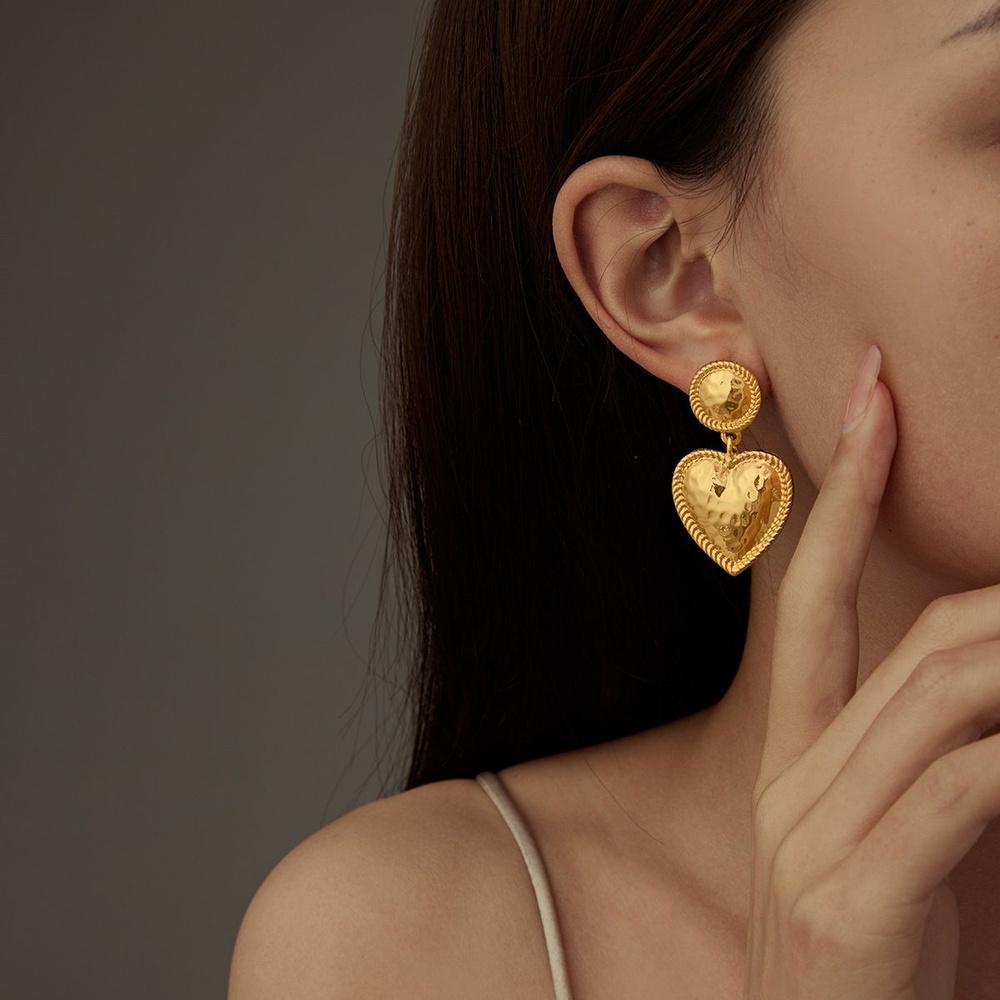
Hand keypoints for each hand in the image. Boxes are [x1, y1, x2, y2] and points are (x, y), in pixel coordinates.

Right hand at [744, 348, 999, 998]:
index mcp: (799, 759)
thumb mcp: (892, 848)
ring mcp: (815, 836)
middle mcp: (798, 780)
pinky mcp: (852, 896)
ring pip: (945, 697)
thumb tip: (987, 669)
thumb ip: (931, 761)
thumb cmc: (872, 967)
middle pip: (919, 643)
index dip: (844, 491)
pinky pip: (955, 789)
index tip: (872, 399)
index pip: (811, 595)